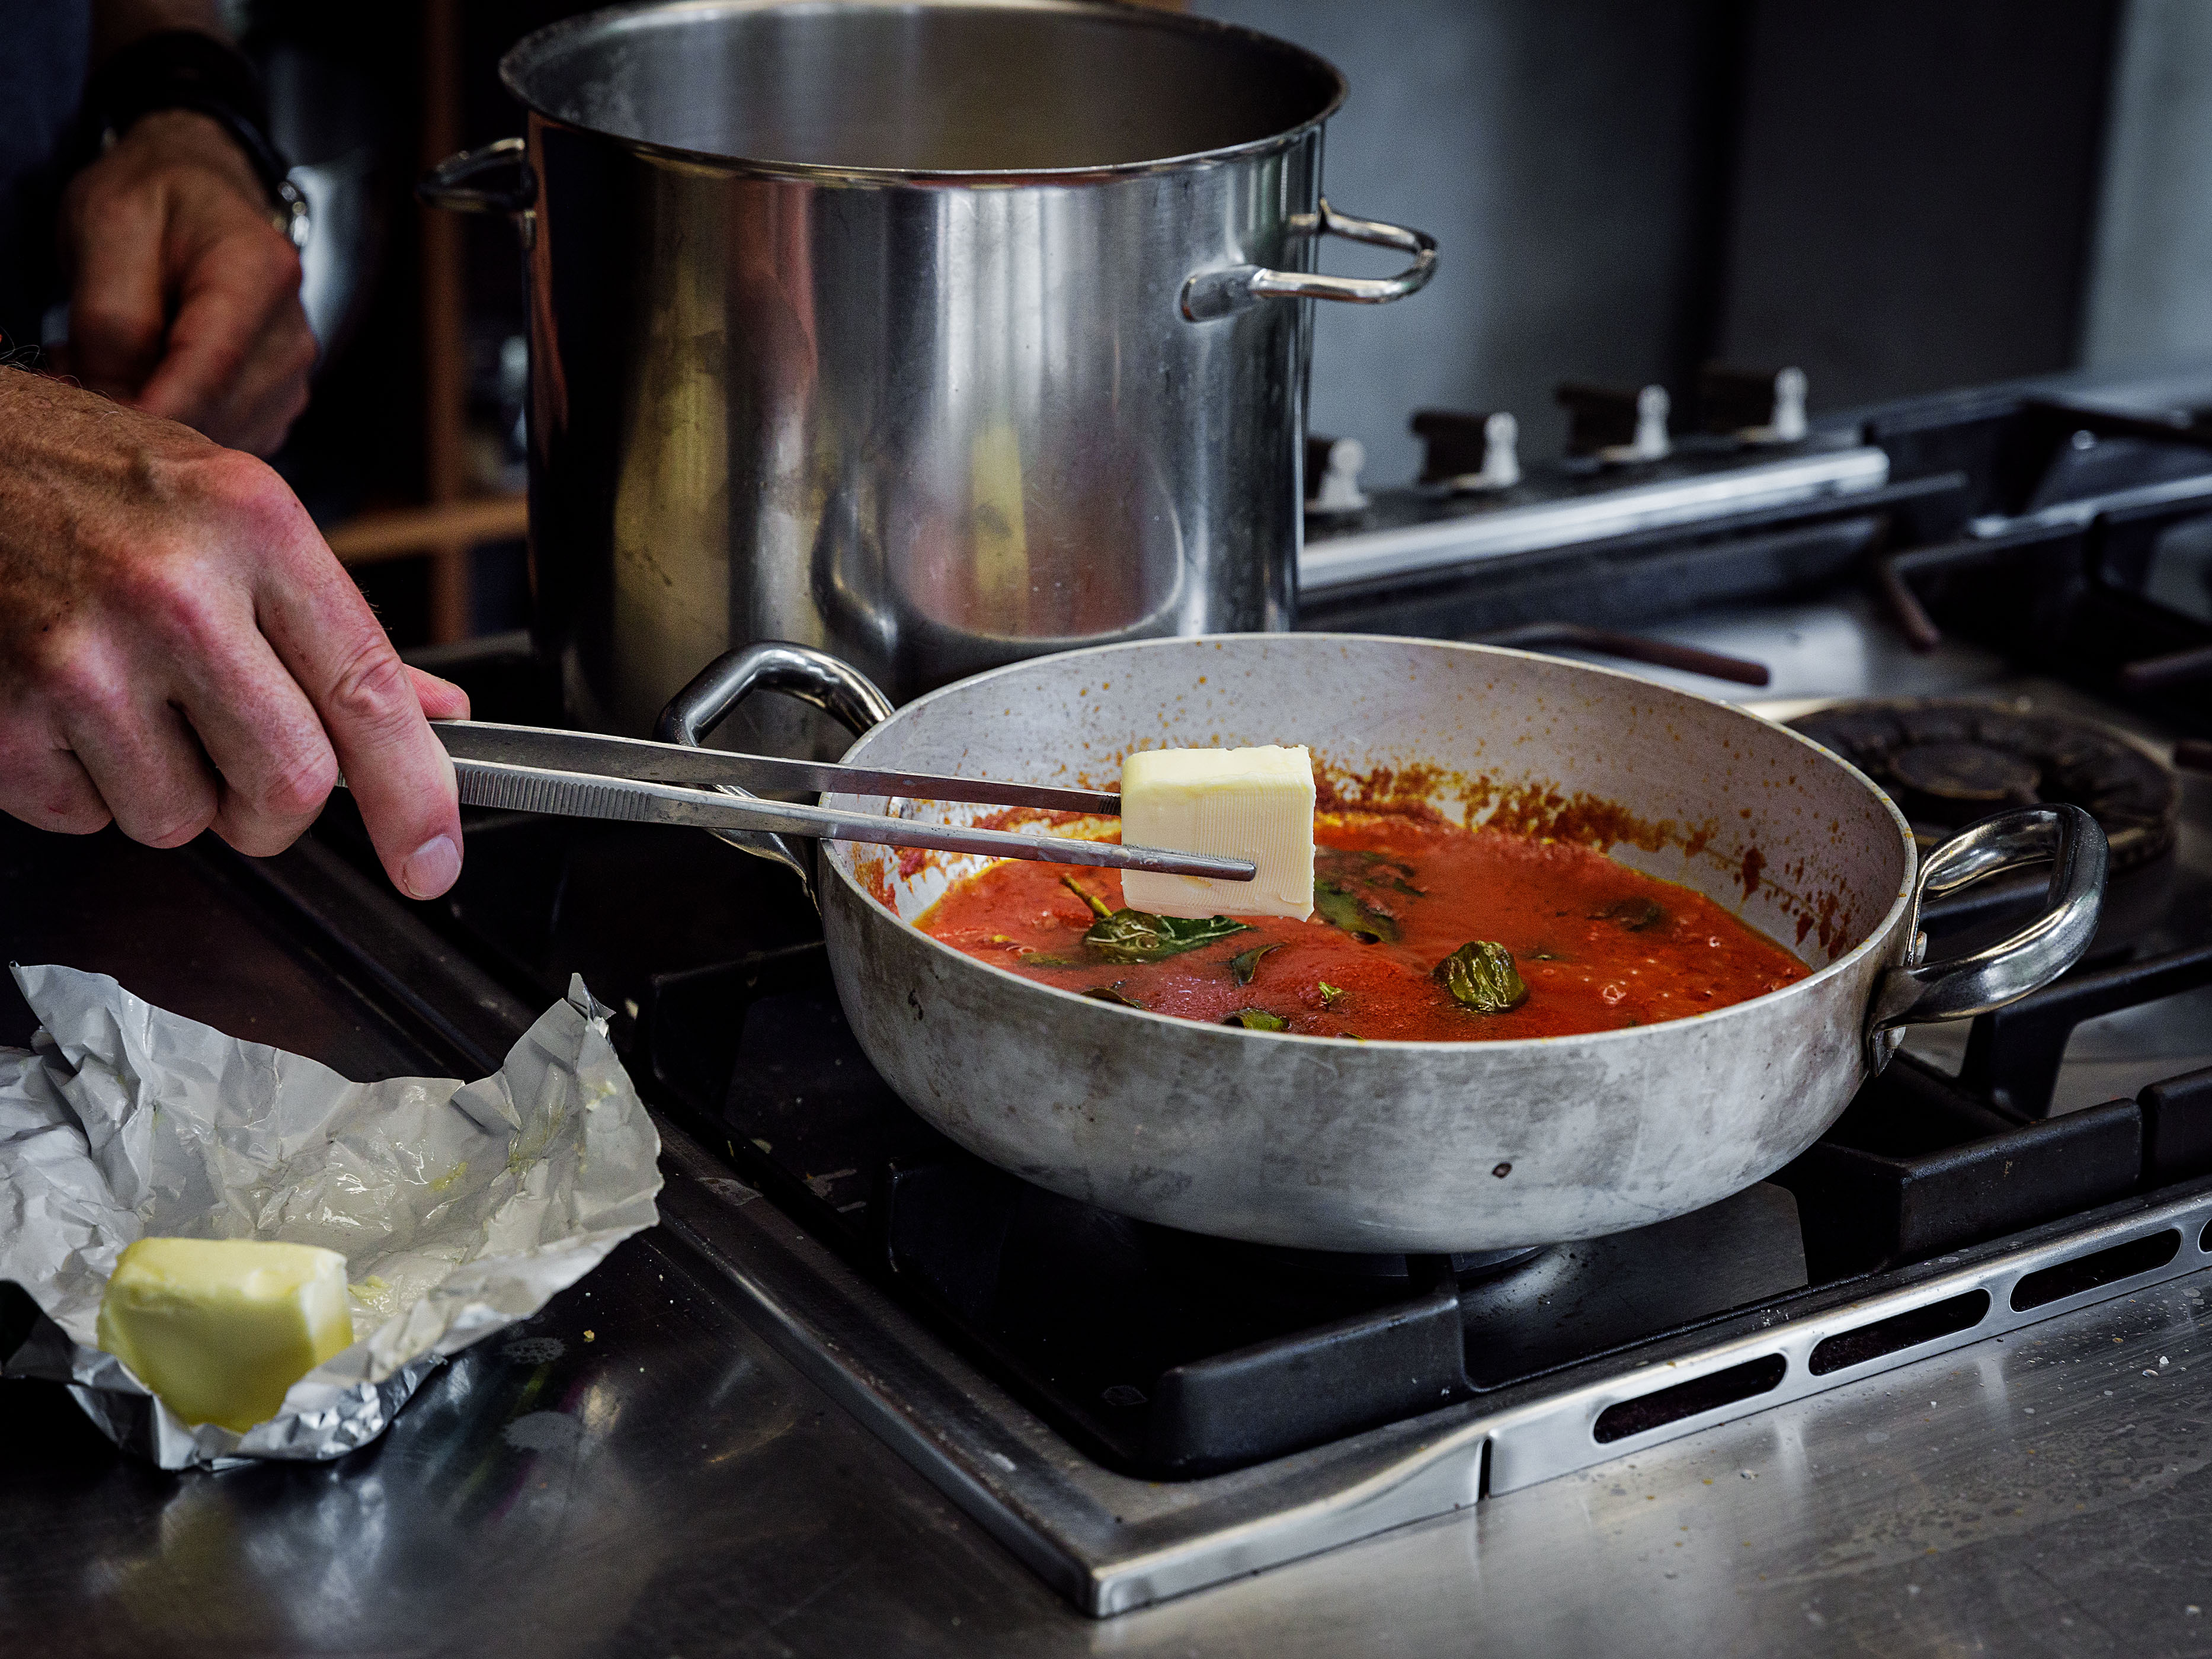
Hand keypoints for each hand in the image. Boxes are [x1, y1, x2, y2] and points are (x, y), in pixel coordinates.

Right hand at [0, 371, 466, 897]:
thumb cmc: (97, 483)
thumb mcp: (236, 516)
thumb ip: (337, 628)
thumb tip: (436, 714)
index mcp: (254, 530)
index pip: (367, 693)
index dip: (413, 796)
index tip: (431, 860)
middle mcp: (173, 593)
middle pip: (286, 784)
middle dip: (275, 806)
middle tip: (241, 762)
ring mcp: (80, 658)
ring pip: (181, 820)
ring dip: (172, 790)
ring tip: (133, 702)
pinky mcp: (4, 718)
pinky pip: (85, 818)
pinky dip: (85, 785)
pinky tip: (68, 707)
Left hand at [59, 108, 315, 455]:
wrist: (201, 196)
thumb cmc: (154, 202)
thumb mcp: (107, 228)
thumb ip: (112, 319)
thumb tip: (120, 403)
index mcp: (259, 271)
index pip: (212, 364)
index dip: (154, 409)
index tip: (101, 430)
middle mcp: (293, 333)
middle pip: (215, 409)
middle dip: (141, 410)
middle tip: (73, 366)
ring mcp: (293, 375)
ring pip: (219, 435)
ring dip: (158, 420)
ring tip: (108, 364)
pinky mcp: (280, 404)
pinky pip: (226, 441)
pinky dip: (181, 427)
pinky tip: (149, 381)